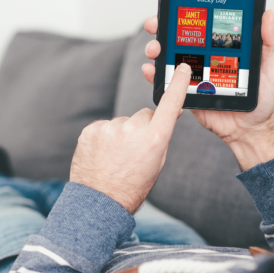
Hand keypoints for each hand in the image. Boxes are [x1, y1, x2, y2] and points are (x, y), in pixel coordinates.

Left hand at [70, 62, 191, 212]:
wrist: (99, 203)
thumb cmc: (132, 187)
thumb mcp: (157, 164)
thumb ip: (161, 137)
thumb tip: (166, 115)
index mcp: (155, 139)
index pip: (171, 104)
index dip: (178, 85)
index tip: (183, 69)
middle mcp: (132, 129)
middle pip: (144, 116)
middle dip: (142, 128)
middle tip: (134, 151)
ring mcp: (109, 128)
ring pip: (122, 123)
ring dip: (121, 134)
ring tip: (115, 158)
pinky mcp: (91, 130)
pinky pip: (104, 128)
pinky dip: (104, 138)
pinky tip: (103, 155)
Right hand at [142, 10, 273, 169]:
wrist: (251, 129)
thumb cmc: (264, 98)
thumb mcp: (272, 67)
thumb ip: (271, 42)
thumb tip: (268, 15)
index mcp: (222, 48)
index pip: (202, 25)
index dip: (186, 13)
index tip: (175, 5)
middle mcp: (205, 58)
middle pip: (178, 38)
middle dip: (162, 27)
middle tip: (156, 25)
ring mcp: (194, 75)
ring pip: (168, 57)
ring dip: (156, 49)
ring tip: (154, 50)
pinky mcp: (186, 93)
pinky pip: (168, 83)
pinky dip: (155, 75)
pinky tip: (151, 70)